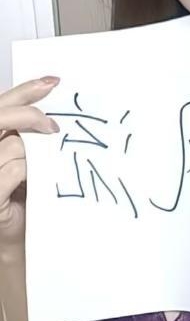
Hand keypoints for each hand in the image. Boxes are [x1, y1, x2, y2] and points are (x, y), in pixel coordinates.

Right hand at [0, 77, 59, 250]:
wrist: (11, 237)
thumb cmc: (17, 196)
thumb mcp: (23, 160)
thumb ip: (26, 136)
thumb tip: (50, 110)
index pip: (1, 104)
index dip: (25, 90)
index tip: (52, 82)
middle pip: (1, 117)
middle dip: (30, 115)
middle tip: (53, 126)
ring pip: (13, 145)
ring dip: (33, 157)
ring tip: (33, 174)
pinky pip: (14, 169)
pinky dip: (27, 175)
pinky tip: (28, 185)